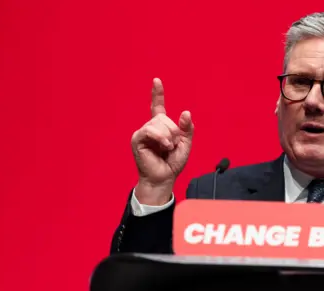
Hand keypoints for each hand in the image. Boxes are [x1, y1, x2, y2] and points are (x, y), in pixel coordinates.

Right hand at [131, 78, 193, 204]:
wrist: (164, 177)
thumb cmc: (173, 163)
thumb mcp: (186, 144)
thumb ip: (187, 129)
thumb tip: (186, 112)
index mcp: (160, 127)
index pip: (157, 106)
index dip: (157, 94)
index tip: (156, 80)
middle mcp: (150, 127)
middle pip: (164, 117)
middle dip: (174, 131)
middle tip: (172, 146)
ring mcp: (142, 132)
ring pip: (158, 123)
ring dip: (168, 136)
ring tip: (167, 148)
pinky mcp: (137, 139)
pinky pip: (149, 131)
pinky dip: (160, 138)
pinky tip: (164, 146)